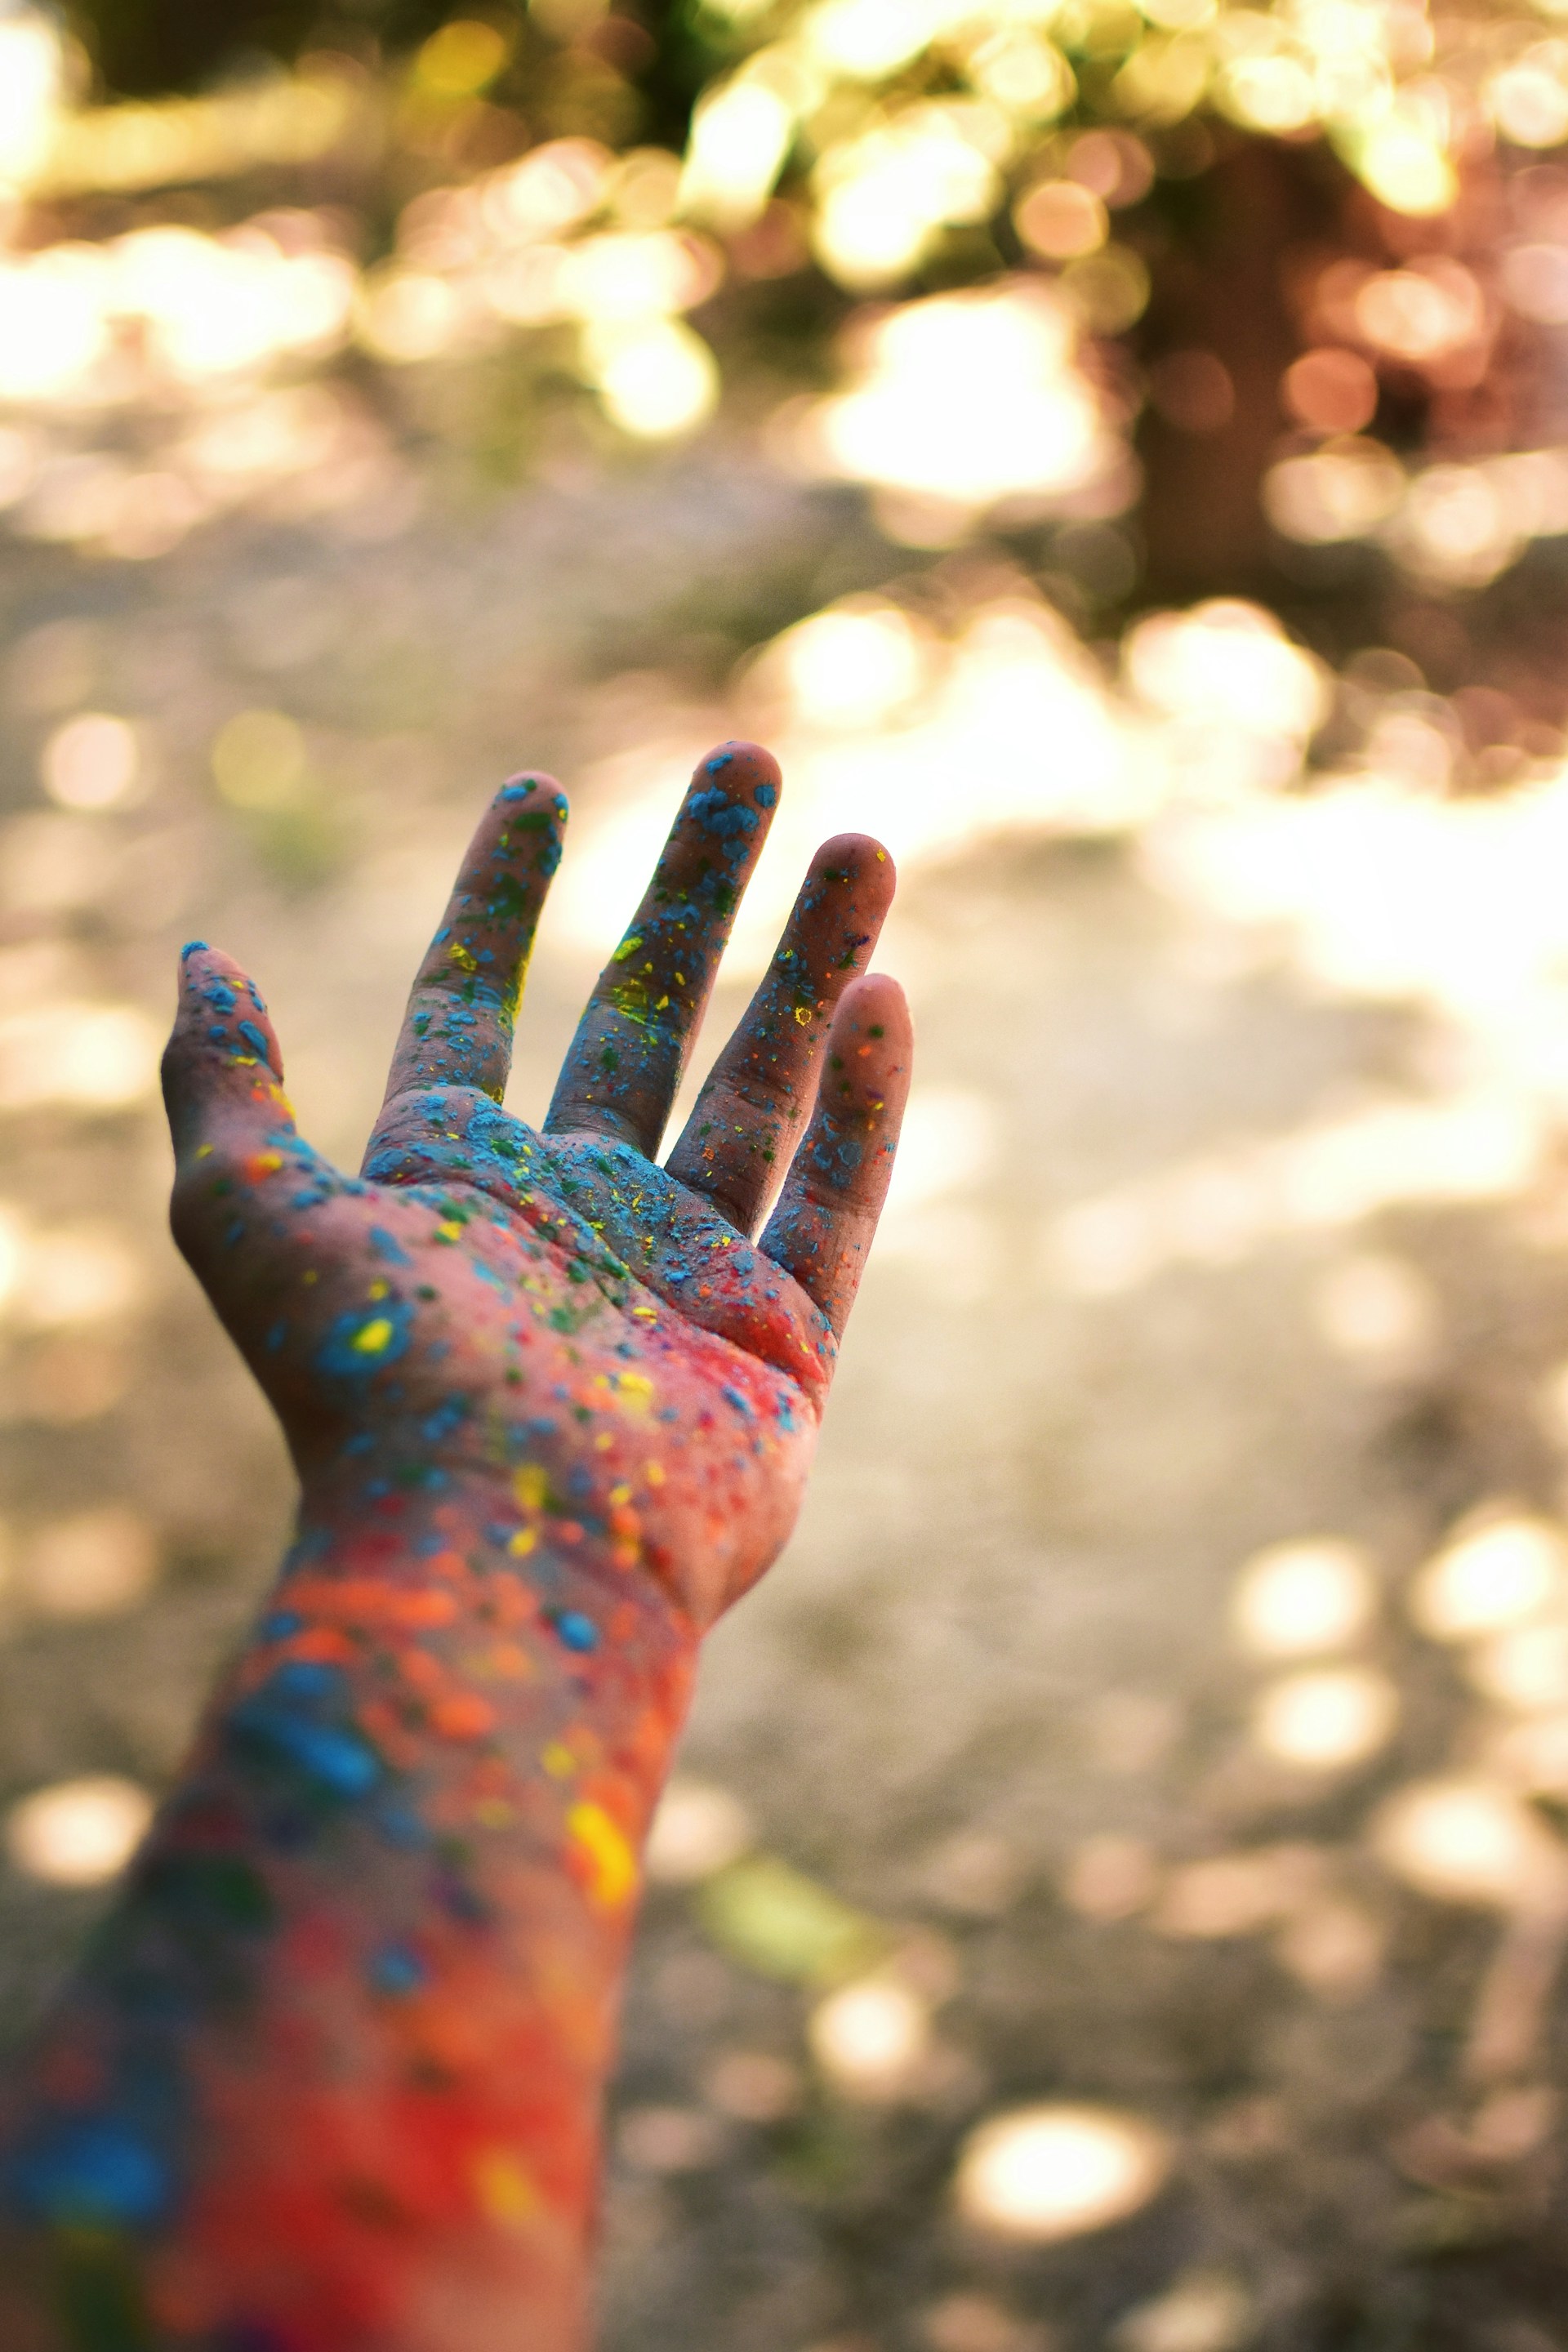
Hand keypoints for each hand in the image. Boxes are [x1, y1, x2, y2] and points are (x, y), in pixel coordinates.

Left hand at [160, 741, 909, 1630]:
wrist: (507, 1554)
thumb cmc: (373, 1388)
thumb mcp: (249, 1217)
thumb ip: (223, 1084)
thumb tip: (201, 957)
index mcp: (450, 1186)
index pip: (473, 1007)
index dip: (499, 898)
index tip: (538, 788)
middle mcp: (573, 1222)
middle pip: (644, 1019)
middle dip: (699, 891)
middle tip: (748, 765)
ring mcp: (683, 1281)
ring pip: (759, 1088)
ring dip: (809, 962)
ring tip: (863, 844)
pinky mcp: (779, 1347)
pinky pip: (831, 1201)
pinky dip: (861, 1103)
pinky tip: (884, 993)